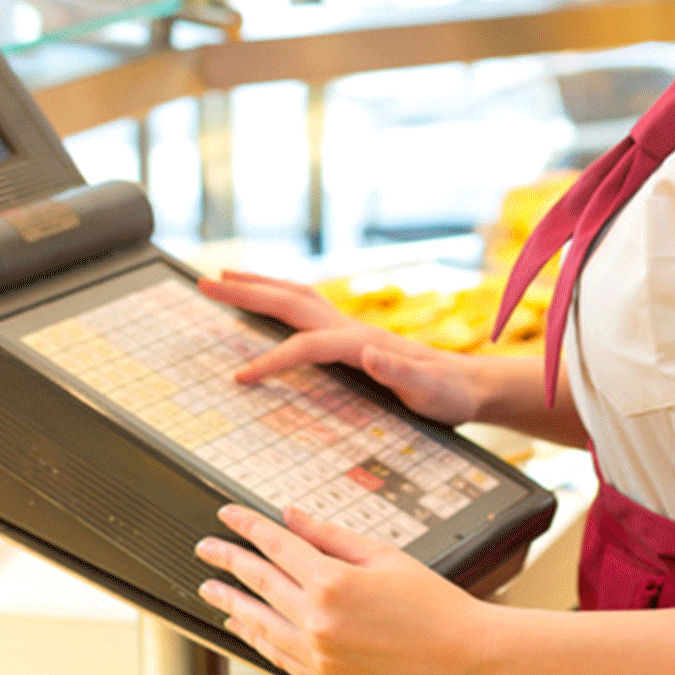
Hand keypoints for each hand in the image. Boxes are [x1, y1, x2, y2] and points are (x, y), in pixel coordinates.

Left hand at [197, 503, 500, 674]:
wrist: (464, 656)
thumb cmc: (433, 604)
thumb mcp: (383, 555)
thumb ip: (329, 536)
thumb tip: (290, 517)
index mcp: (333, 582)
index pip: (276, 545)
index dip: (248, 526)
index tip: (227, 514)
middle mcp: (318, 621)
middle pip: (259, 583)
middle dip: (227, 561)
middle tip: (204, 549)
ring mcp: (319, 656)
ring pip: (259, 625)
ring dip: (232, 605)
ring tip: (211, 591)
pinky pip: (278, 658)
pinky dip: (256, 640)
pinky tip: (245, 629)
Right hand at [198, 271, 483, 425]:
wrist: (469, 385)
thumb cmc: (447, 395)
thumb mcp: (430, 392)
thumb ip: (401, 374)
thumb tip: (370, 352)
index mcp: (361, 344)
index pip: (306, 346)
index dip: (272, 360)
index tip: (240, 377)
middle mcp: (351, 328)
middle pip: (290, 301)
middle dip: (246, 291)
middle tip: (204, 283)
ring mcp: (349, 327)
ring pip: (295, 297)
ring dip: (258, 285)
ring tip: (223, 279)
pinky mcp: (350, 336)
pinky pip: (304, 309)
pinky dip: (277, 298)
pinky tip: (266, 301)